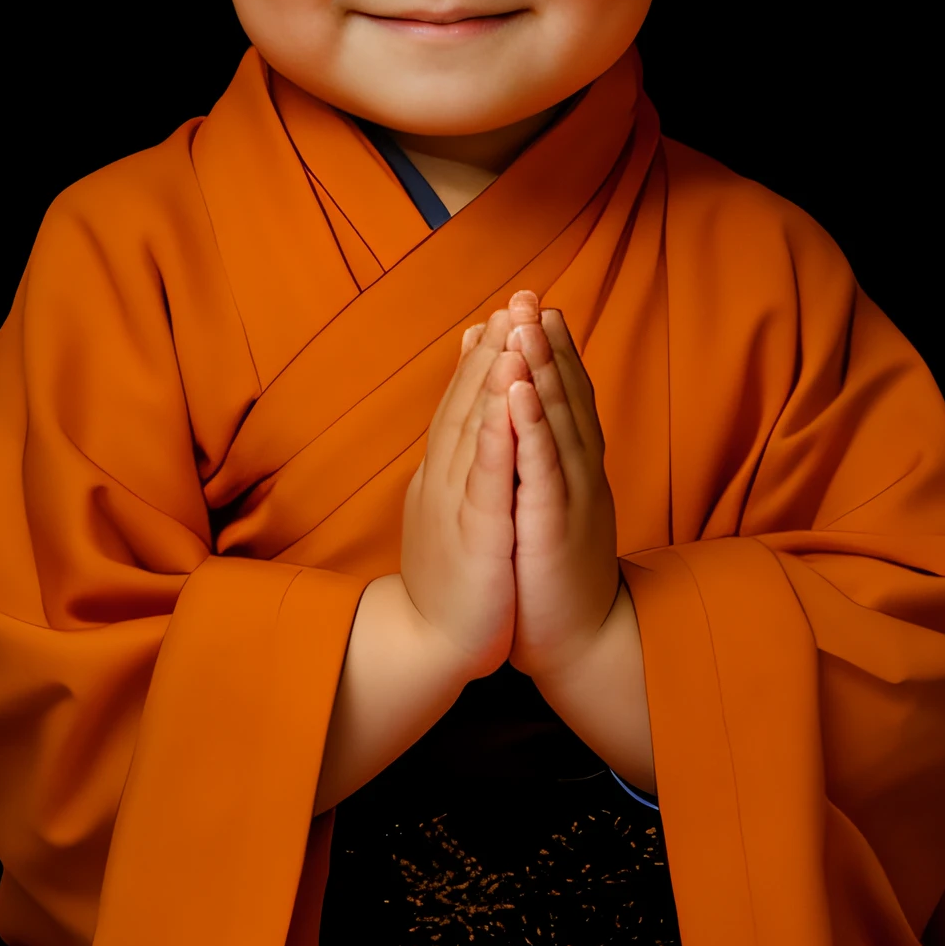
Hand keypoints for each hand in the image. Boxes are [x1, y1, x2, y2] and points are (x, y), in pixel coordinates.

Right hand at [400, 309, 529, 679]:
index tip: (504, 310)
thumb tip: (465, 416)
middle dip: (492, 349)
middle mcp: (444, 478)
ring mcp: (455, 506)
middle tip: (512, 300)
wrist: (432, 645)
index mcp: (445, 471)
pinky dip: (493, 442)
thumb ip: (457, 458)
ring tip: (511, 333)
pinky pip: (484, 484)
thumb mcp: (453, 505)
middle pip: (467, 403)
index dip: (484, 354)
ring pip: (473, 432)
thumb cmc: (451, 575)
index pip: (464, 402)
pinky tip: (505, 409)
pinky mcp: (473, 539)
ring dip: (491, 380)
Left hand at [503, 292, 620, 679]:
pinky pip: (544, 466)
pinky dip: (533, 424)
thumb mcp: (547, 507)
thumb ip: (543, 465)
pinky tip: (522, 390)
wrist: (576, 642)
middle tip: (530, 295)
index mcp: (571, 469)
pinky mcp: (555, 525)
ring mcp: (570, 496)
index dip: (552, 352)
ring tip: (524, 323)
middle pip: (564, 396)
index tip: (536, 308)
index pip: (564, 398)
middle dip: (544, 344)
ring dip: (541, 368)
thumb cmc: (552, 574)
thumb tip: (532, 429)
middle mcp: (577, 473)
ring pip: (557, 421)